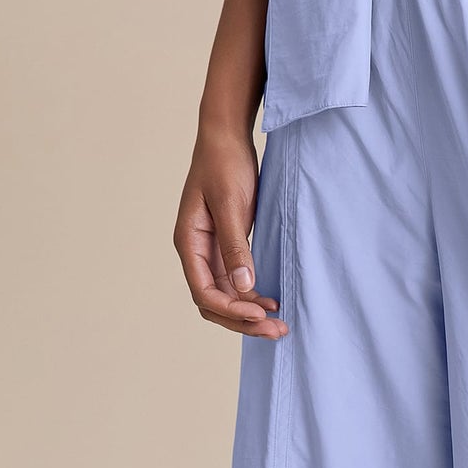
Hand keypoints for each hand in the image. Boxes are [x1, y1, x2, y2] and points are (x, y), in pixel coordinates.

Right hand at [174, 126, 285, 338]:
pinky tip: (272, 302)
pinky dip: (252, 297)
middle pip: (214, 302)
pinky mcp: (226, 246)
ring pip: (226, 296)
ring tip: (279, 324)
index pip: (204, 292)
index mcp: (188, 242)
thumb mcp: (231, 203)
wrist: (227, 136)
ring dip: (249, 313)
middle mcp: (196, 252)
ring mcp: (210, 251)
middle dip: (242, 321)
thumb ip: (235, 246)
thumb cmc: (224, 164)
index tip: (259, 314)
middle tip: (277, 330)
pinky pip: (236, 283)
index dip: (230, 309)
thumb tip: (244, 287)